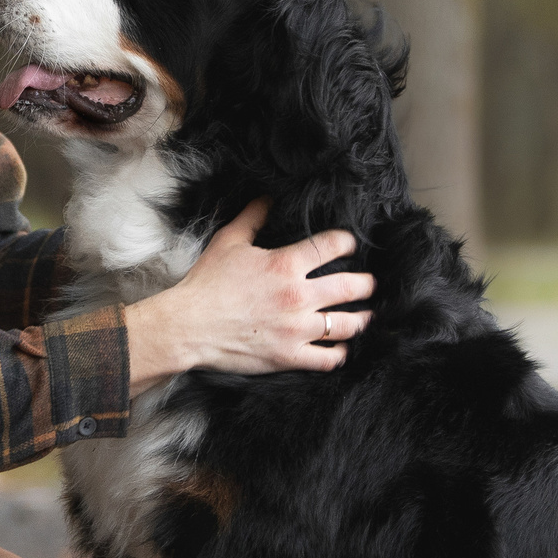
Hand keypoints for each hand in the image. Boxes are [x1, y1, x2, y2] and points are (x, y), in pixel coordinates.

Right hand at [123, 199, 374, 393]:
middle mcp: (298, 296)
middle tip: (368, 283)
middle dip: (366, 283)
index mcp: (286, 264)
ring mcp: (296, 329)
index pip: (333, 246)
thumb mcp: (228, 242)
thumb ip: (252, 218)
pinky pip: (328, 359)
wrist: (188, 326)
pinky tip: (340, 348)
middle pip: (352, 287)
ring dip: (361, 319)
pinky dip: (339, 353)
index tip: (351, 246)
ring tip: (365, 316)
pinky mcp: (290, 356)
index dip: (348, 243)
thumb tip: (267, 197)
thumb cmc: (206, 284)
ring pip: (347, 325)